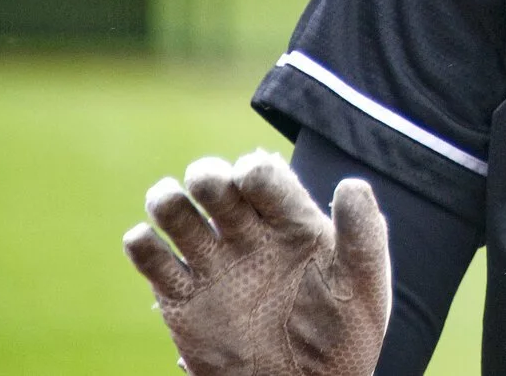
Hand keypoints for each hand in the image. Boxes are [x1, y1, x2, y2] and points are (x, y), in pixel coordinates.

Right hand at [124, 148, 390, 375]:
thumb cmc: (344, 335)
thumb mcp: (364, 284)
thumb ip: (363, 234)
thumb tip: (351, 185)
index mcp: (291, 220)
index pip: (264, 177)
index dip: (253, 170)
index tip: (251, 177)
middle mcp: (247, 232)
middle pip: (214, 184)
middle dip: (207, 175)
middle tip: (210, 186)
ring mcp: (212, 262)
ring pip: (176, 211)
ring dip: (167, 199)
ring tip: (171, 205)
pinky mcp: (182, 297)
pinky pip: (151, 258)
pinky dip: (141, 243)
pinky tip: (149, 244)